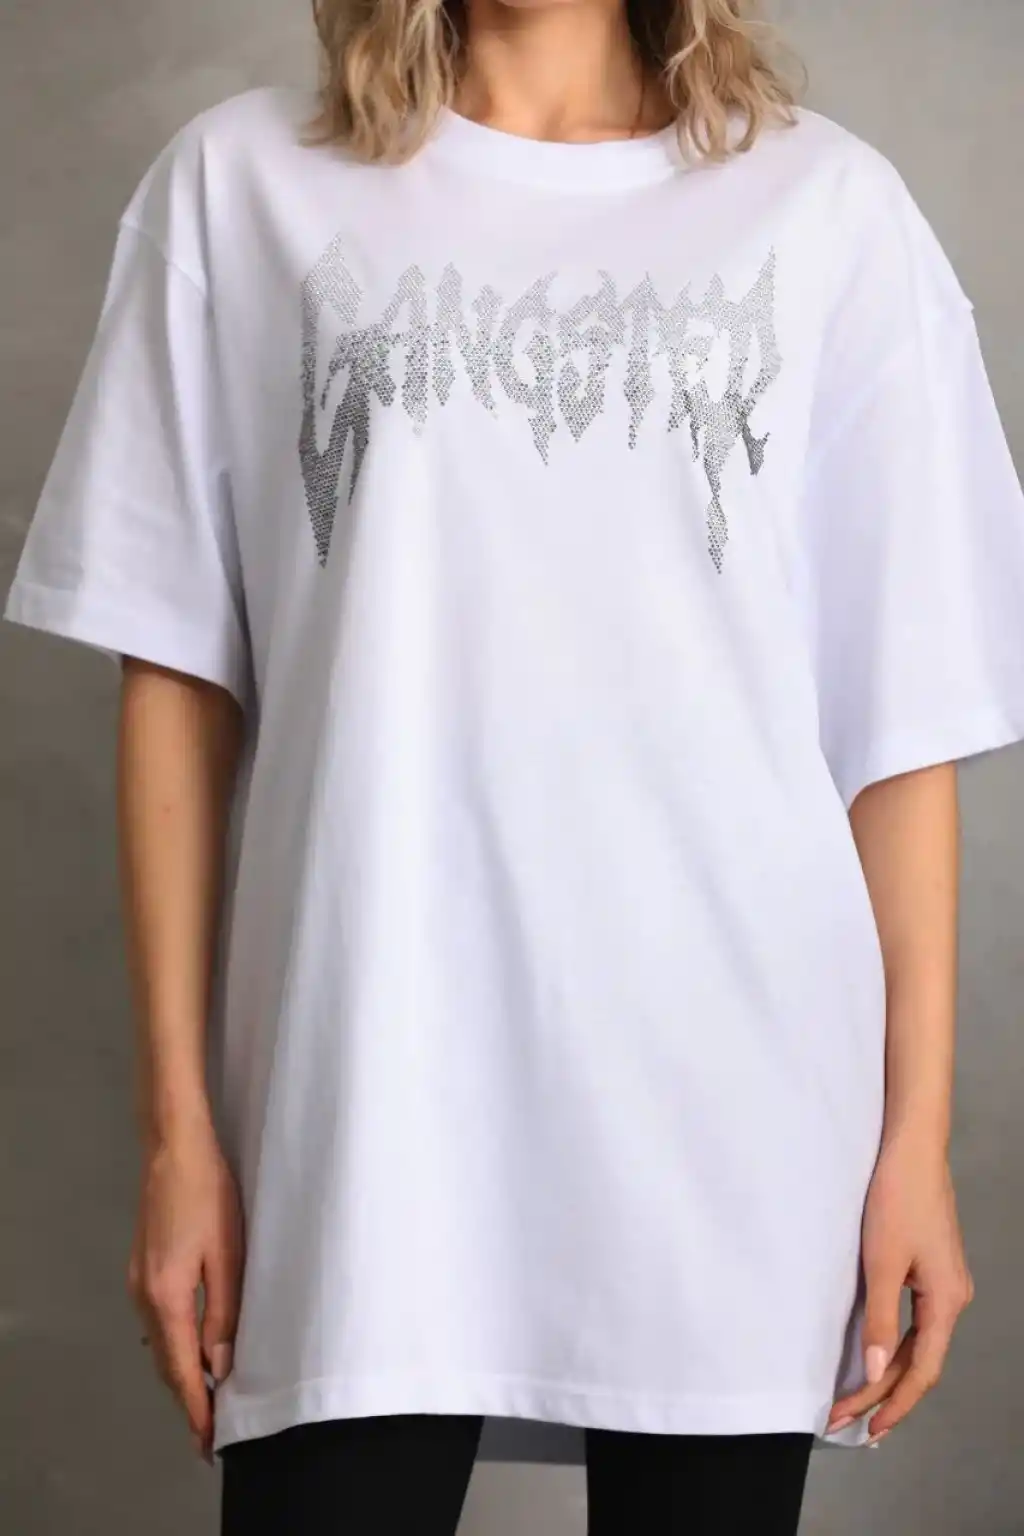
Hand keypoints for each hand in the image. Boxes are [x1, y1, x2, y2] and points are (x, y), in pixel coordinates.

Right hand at [127, 1116, 244, 1463]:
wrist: (174, 1148)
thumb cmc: (208, 1196)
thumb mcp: (227, 1255)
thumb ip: (223, 1313)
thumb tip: (219, 1367)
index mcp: (166, 1297)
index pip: (180, 1371)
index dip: (195, 1409)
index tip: (208, 1444)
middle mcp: (143, 1296)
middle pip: (165, 1363)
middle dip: (187, 1399)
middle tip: (213, 1431)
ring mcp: (138, 1281)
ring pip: (161, 1343)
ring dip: (182, 1372)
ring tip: (210, 1397)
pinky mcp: (143, 1267)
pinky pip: (160, 1321)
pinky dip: (176, 1345)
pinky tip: (196, 1349)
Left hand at [826, 1133, 973, 1442]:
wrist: (912, 1149)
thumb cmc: (898, 1199)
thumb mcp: (882, 1263)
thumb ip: (880, 1319)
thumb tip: (876, 1369)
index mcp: (947, 1301)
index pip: (923, 1371)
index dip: (894, 1404)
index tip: (866, 1428)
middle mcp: (953, 1298)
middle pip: (921, 1361)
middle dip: (883, 1393)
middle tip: (846, 1420)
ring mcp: (945, 1283)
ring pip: (919, 1342)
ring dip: (888, 1371)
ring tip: (858, 1401)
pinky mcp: (932, 1268)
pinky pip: (916, 1319)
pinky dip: (895, 1342)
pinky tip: (877, 1353)